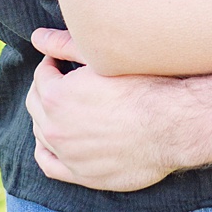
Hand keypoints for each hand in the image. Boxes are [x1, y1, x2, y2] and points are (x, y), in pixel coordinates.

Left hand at [23, 40, 182, 190]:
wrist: (175, 124)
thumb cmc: (147, 87)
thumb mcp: (106, 58)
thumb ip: (67, 46)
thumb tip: (38, 37)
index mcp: (56, 96)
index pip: (42, 74)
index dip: (54, 63)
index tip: (66, 60)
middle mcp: (55, 128)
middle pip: (36, 104)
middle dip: (47, 88)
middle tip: (65, 80)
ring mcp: (67, 154)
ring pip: (42, 133)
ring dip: (49, 117)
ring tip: (68, 107)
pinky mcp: (82, 174)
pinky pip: (49, 164)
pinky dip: (47, 151)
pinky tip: (58, 139)